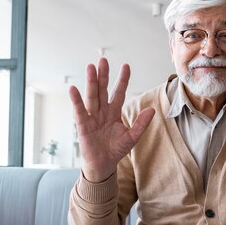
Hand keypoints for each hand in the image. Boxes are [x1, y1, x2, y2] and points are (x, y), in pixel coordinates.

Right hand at [70, 57, 154, 181]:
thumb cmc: (116, 150)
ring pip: (92, 96)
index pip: (118, 92)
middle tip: (103, 60)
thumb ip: (141, 124)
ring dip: (91, 82)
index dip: (122, 80)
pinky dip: (76, 101)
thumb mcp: (132, 137)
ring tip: (91, 67)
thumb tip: (152, 110)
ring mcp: (92, 117)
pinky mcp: (83, 125)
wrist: (103, 165)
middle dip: (103, 75)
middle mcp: (102, 111)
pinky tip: (73, 89)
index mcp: (114, 112)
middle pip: (102, 90)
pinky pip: (80, 111)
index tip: (126, 66)